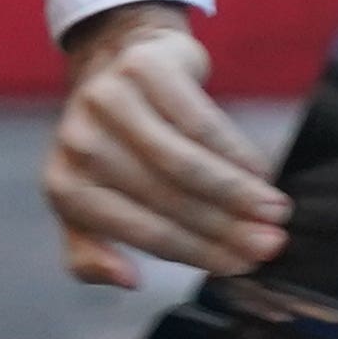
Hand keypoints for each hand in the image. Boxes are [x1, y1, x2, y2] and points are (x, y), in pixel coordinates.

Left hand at [44, 1, 289, 290]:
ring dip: (237, 193)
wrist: (117, 58)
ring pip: (185, 162)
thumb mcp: (88, 204)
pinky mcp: (144, 68)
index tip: (242, 267)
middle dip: (226, 228)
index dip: (198, 253)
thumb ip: (91, 253)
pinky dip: (236, 152)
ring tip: (273, 213)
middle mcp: (79, 143)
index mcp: (64, 187)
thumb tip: (128, 280)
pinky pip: (200, 122)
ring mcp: (109, 101)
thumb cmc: (112, 145)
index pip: (142, 231)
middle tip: (268, 244)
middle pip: (167, 198)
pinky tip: (260, 172)